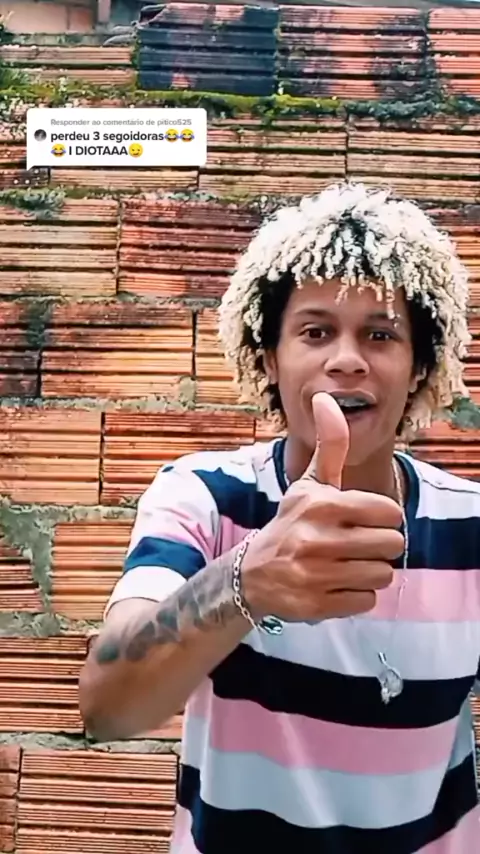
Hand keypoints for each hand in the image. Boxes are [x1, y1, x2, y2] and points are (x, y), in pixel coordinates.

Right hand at [242, 393, 402, 621]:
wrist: (252, 573)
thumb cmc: (293, 522)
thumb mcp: (310, 483)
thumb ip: (329, 444)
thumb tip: (327, 398)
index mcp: (322, 504)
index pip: (391, 512)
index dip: (384, 517)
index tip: (364, 520)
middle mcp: (316, 539)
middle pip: (391, 545)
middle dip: (379, 546)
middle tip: (356, 545)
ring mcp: (315, 575)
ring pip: (382, 575)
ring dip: (370, 572)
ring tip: (346, 565)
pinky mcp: (315, 605)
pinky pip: (366, 602)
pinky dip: (356, 596)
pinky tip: (335, 585)